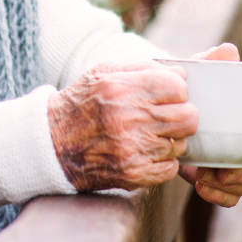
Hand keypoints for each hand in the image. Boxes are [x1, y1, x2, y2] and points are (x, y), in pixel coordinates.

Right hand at [47, 60, 197, 191]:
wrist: (53, 144)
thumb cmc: (82, 103)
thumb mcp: (103, 73)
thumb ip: (143, 68)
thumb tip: (181, 74)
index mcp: (121, 88)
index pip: (178, 87)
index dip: (176, 90)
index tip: (167, 94)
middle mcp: (128, 118)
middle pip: (188, 117)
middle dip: (181, 115)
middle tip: (166, 116)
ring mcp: (132, 149)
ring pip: (181, 143)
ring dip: (169, 139)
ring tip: (148, 134)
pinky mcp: (134, 173)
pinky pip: (171, 167)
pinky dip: (162, 161)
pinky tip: (144, 152)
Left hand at [178, 43, 241, 207]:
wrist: (173, 109)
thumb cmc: (197, 89)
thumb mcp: (202, 73)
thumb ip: (213, 62)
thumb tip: (228, 50)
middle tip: (222, 172)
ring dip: (231, 187)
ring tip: (204, 178)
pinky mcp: (225, 181)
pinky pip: (231, 198)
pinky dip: (219, 197)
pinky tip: (200, 187)